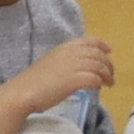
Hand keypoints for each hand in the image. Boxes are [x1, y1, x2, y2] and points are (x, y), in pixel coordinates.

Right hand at [0, 34, 116, 133]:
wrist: (23, 92)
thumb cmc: (34, 81)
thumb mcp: (51, 62)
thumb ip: (66, 61)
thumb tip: (80, 67)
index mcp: (65, 47)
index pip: (89, 41)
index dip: (102, 45)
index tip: (109, 51)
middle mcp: (71, 53)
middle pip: (98, 55)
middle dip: (108, 65)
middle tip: (111, 76)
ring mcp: (73, 66)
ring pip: (99, 67)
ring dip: (107, 75)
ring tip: (109, 84)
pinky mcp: (74, 80)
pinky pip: (94, 79)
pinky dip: (99, 83)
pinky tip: (98, 88)